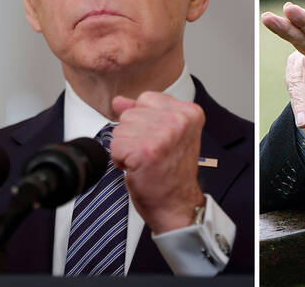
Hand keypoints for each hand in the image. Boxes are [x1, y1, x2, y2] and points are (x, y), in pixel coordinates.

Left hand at [110, 92, 205, 233]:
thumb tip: (118, 100)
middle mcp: (179, 120)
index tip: (157, 140)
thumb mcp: (165, 134)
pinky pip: (115, 147)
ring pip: (120, 130)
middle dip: (132, 135)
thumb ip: (143, 112)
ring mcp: (164, 135)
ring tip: (144, 161)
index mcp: (189, 112)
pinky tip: (137, 168)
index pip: (146, 98)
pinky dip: (120, 160)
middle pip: (130, 114)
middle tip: (151, 153)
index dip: (144, 121)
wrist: (177, 205)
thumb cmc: (172, 173)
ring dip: (125, 148)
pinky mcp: (147, 151)